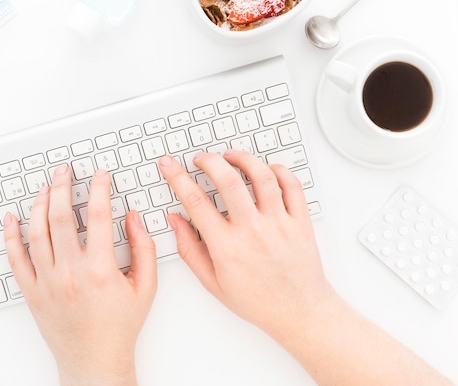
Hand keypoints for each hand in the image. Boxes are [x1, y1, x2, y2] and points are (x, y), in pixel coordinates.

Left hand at [4, 166, 156, 385]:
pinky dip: (10, 236)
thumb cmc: (119, 327)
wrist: (95, 361)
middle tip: (64, 171)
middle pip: (61, 217)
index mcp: (101, 270)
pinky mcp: (32, 292)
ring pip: (36, 232)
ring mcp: (47, 282)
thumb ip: (144, 248)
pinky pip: (16, 259)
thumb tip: (133, 217)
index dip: (99, 189)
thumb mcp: (146, 287)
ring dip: (39, 204)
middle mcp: (70, 273)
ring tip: (45, 188)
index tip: (99, 176)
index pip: (99, 216)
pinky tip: (11, 218)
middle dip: (63, 187)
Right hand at [159, 150, 333, 334]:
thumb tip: (176, 221)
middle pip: (227, 180)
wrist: (299, 313)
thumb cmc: (258, 301)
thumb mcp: (213, 282)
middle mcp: (253, 232)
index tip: (170, 165)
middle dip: (208, 160)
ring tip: (231, 156)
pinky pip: (291, 185)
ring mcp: (279, 224)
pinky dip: (278, 170)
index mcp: (227, 247)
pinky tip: (266, 170)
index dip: (177, 177)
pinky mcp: (300, 222)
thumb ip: (190, 250)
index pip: (195, 201)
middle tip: (201, 159)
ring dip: (242, 158)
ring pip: (261, 176)